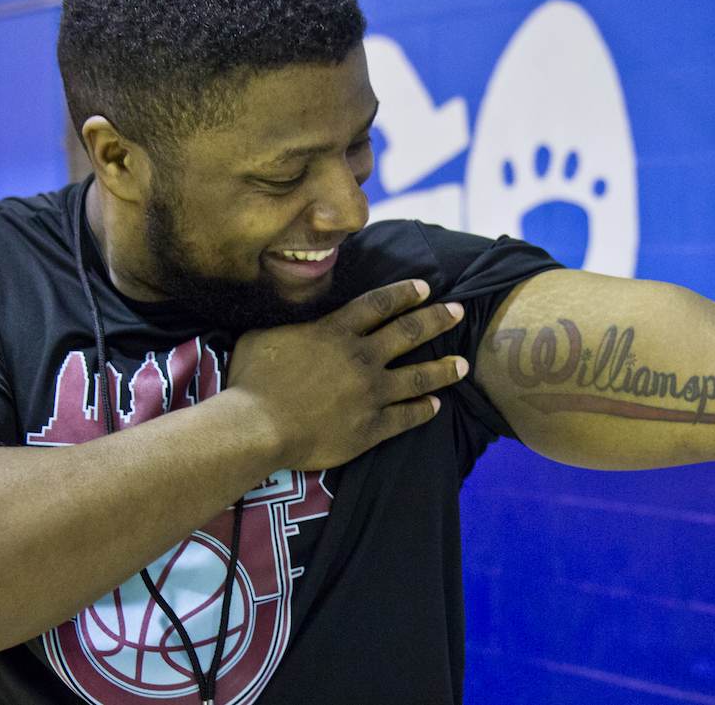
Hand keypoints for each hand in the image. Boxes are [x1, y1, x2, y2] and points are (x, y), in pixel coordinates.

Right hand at [228, 279, 468, 470]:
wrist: (257, 427)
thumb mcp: (263, 333)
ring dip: (444, 368)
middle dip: (437, 319)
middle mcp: (361, 357)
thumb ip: (287, 320)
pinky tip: (436, 406)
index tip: (425, 287)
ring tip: (463, 364)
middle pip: (409, 332)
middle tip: (459, 311)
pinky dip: (424, 410)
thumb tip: (289, 306)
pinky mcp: (371, 427)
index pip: (380, 304)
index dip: (405, 293)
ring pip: (418, 376)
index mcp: (336, 332)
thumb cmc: (251, 380)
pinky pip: (406, 417)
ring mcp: (370, 394)